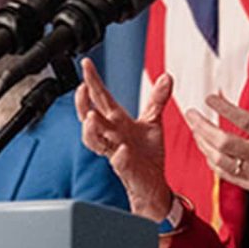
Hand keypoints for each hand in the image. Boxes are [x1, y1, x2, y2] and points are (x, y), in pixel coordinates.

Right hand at [75, 58, 174, 220]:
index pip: (100, 98)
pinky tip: (122, 149)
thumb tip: (166, 76)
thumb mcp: (153, 122)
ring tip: (91, 117)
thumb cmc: (147, 155)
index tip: (87, 63)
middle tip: (82, 88)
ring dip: (91, 130)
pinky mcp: (126, 169)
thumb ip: (157, 99)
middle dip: (83, 103)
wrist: (153, 183)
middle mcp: (112, 135)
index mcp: (117, 122)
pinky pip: (119, 163)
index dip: (92, 81)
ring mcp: (116, 152)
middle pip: (89, 117)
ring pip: (95, 141)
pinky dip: (119, 156)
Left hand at [188, 78, 248, 231]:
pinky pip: (225, 175)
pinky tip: (207, 152)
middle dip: (202, 127)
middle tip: (191, 114)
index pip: (245, 120)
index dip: (225, 108)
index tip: (210, 98)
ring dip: (203, 144)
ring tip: (195, 130)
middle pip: (223, 142)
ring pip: (219, 159)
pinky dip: (212, 162)